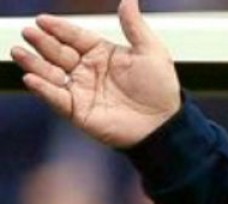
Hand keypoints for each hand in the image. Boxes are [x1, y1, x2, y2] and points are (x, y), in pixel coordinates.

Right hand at [11, 0, 180, 147]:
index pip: (74, 36)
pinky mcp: (78, 111)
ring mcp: (81, 90)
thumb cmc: (161, 88)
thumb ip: (134, 26)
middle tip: (29, 32)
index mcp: (101, 53)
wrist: (165, 123)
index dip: (58, 28)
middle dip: (42, 42)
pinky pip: (56, 98)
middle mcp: (87, 70)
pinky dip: (43, 88)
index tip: (42, 19)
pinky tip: (32, 78)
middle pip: (58, 52)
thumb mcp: (151, 52)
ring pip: (51, 73)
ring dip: (34, 63)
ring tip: (18, 52)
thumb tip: (128, 0)